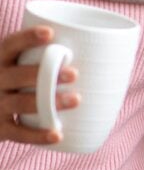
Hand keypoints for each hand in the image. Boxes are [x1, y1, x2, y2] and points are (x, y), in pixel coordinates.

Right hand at [0, 26, 79, 144]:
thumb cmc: (18, 82)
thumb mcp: (20, 65)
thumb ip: (47, 56)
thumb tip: (108, 47)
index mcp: (1, 61)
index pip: (9, 45)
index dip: (27, 37)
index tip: (51, 33)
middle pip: (16, 76)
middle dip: (44, 74)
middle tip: (75, 74)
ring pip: (20, 103)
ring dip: (48, 102)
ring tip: (75, 99)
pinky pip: (18, 133)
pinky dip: (37, 136)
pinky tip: (58, 135)